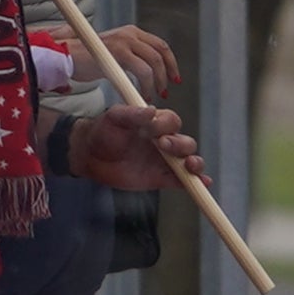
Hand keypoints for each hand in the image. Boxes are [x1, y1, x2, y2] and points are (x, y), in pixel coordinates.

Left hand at [76, 102, 202, 193]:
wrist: (90, 156)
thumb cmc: (103, 132)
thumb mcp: (114, 118)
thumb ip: (131, 114)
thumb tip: (150, 110)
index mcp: (156, 123)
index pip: (172, 122)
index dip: (166, 125)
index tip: (152, 129)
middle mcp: (165, 141)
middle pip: (185, 142)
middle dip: (180, 144)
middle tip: (163, 145)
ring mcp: (165, 161)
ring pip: (188, 161)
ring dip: (194, 163)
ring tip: (190, 165)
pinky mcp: (161, 178)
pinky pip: (182, 181)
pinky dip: (195, 183)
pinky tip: (204, 184)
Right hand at [83, 22, 181, 100]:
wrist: (65, 57)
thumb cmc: (84, 60)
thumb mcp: (112, 54)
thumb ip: (128, 58)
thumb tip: (144, 72)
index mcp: (130, 32)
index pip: (160, 45)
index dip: (170, 63)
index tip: (173, 78)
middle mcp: (130, 33)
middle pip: (161, 52)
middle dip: (167, 73)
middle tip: (165, 91)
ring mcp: (125, 41)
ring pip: (153, 63)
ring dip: (157, 82)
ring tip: (151, 96)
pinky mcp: (119, 53)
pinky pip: (142, 71)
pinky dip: (146, 85)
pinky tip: (141, 95)